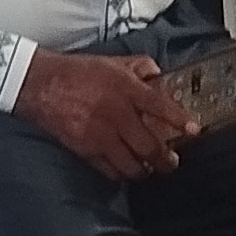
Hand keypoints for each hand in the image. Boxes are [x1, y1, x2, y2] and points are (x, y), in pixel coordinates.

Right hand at [13, 49, 193, 179]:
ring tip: (149, 169)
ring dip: (144, 170)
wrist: (41, 85)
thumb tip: (159, 76)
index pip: (160, 106)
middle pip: (150, 146)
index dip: (179, 119)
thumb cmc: (78, 72)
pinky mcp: (86, 150)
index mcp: (125, 89)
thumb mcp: (113, 62)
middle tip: (172, 162)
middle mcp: (117, 114)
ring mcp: (101, 135)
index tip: (194, 130)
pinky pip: (110, 171)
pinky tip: (125, 171)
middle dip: (166, 160)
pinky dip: (121, 174)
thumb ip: (140, 67)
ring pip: (132, 165)